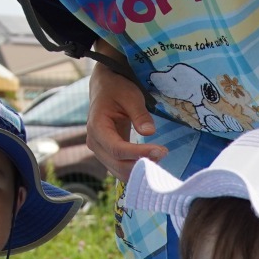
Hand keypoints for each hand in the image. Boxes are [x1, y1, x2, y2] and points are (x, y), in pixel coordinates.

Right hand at [86, 63, 160, 182]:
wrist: (105, 87)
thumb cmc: (117, 89)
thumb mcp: (131, 96)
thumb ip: (140, 114)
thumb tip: (149, 132)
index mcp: (97, 127)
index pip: (117, 149)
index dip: (138, 153)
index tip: (160, 150)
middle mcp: (94, 142)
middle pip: (117, 164)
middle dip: (141, 164)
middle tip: (164, 153)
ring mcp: (99, 150)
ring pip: (118, 170)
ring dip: (138, 169)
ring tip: (159, 157)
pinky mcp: (107, 153)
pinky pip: (120, 167)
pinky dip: (135, 169)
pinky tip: (151, 161)